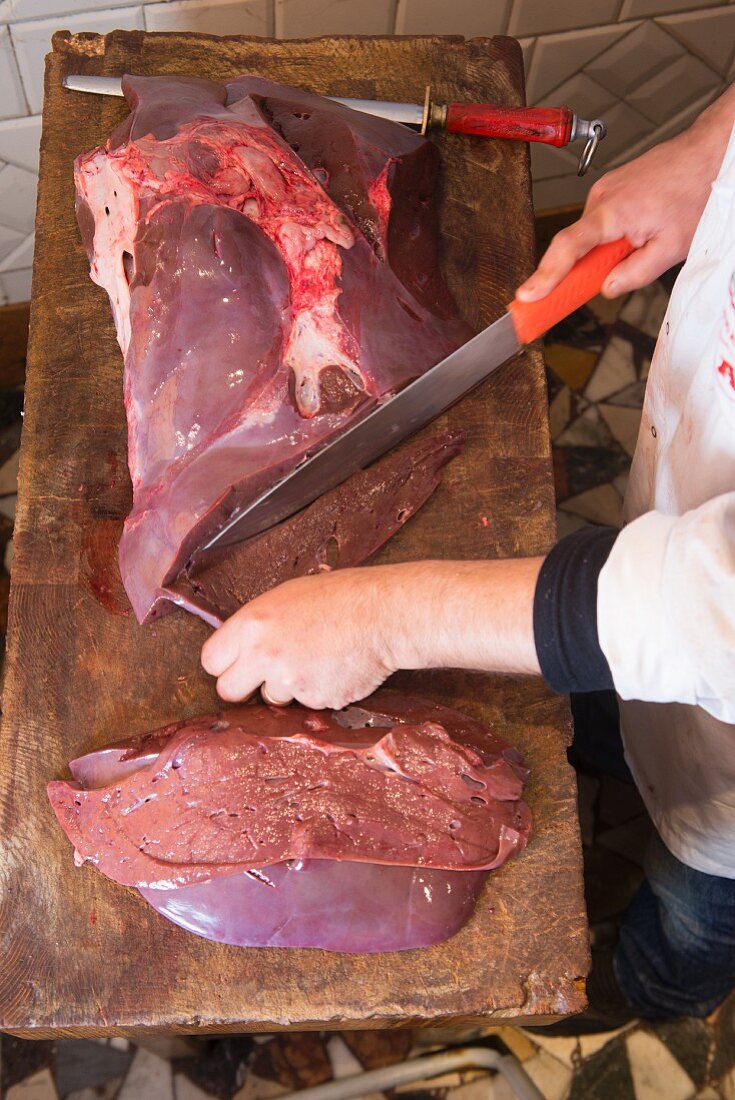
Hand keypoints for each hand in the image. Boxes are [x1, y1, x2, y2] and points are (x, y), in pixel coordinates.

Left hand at [200, 558, 542, 710]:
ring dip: (289, 686)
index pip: (212, 660)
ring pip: (273, 698)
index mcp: (252, 624)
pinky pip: (307, 702)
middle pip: (229, 690)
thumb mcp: (289, 596)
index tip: (235, 664)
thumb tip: (242, 647)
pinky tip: (336, 668)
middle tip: (265, 674)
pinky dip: (319, 690)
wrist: (386, 613)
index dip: (225, 663)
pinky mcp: (317, 700)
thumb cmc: (342, 596)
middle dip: (245, 686)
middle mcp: (265, 655)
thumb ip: (259, 625)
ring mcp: (291, 681)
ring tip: (317, 659)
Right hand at [517, 87, 734, 301]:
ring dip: (604, 249)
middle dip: (585, 268)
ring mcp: (603, 190)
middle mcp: (600, 198)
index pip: (567, 248)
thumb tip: (607, 288)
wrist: (707, 153)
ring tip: (640, 245)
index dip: (545, 275)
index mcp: (612, 213)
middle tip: (595, 285)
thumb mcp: (672, 247)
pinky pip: (599, 222)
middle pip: (575, 246)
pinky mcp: (609, 188)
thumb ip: (636, 273)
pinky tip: (637, 232)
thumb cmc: (694, 192)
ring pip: (590, 235)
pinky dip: (609, 236)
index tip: (527, 296)